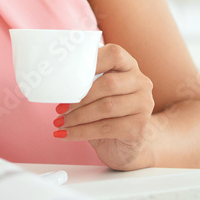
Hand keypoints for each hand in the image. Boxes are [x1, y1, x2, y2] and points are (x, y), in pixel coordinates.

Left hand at [54, 43, 155, 169]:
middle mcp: (141, 83)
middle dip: (79, 97)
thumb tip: (56, 79)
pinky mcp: (139, 128)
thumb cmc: (106, 114)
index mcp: (129, 66)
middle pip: (108, 83)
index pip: (113, 54)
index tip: (67, 75)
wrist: (125, 145)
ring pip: (106, 107)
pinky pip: (106, 128)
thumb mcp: (97, 93)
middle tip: (59, 108)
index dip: (90, 62)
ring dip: (77, 116)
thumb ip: (86, 81)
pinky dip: (81, 132)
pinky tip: (66, 134)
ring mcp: (144, 105)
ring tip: (59, 122)